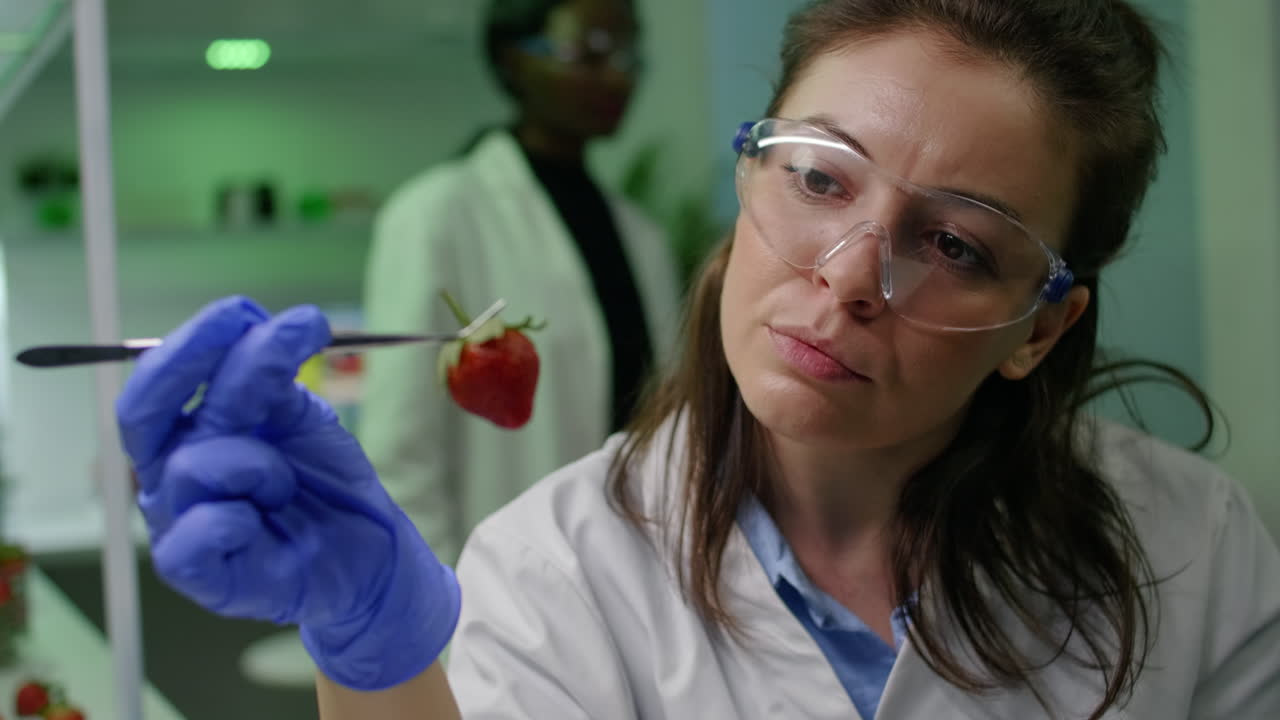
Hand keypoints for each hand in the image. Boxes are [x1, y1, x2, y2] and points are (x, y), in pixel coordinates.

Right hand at [116, 296, 460, 690]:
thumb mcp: (299, 416)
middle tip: (249, 328)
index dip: (193, 340)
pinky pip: (195, 536)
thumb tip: (256, 321)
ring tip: (288, 484)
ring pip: (191, 466)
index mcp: (186, 433)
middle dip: (194, 361)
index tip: (243, 310)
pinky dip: (234, 517)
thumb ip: (268, 375)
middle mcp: (171, 475)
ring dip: (257, 462)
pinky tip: (263, 515)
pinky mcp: (202, 577)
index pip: (159, 379)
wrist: (369, 550)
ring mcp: (180, 525)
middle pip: (143, 412)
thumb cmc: (322, 482)